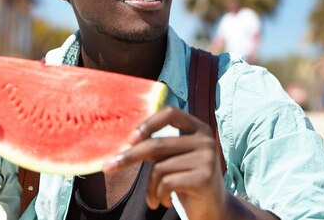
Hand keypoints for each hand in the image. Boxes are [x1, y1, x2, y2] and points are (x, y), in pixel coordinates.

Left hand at [102, 106, 225, 219]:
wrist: (214, 211)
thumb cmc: (187, 181)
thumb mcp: (174, 159)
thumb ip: (158, 146)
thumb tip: (125, 140)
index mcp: (198, 128)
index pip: (171, 113)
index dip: (148, 123)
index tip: (129, 139)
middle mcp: (206, 139)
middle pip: (158, 144)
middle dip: (129, 157)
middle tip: (109, 167)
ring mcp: (208, 158)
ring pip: (160, 168)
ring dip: (150, 187)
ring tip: (153, 198)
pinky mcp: (206, 178)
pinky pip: (167, 183)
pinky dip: (158, 195)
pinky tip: (163, 202)